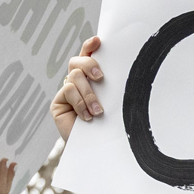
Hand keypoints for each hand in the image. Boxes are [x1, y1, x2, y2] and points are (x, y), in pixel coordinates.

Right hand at [48, 37, 125, 193]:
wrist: (101, 152)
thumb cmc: (114, 126)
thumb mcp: (117, 101)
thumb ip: (116, 84)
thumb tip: (135, 64)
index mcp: (93, 78)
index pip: (89, 54)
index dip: (91, 45)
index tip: (99, 40)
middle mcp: (78, 82)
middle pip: (76, 61)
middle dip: (88, 63)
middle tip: (100, 76)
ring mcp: (67, 92)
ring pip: (73, 76)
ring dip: (88, 93)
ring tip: (98, 111)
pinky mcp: (58, 104)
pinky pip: (67, 91)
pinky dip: (80, 103)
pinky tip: (88, 117)